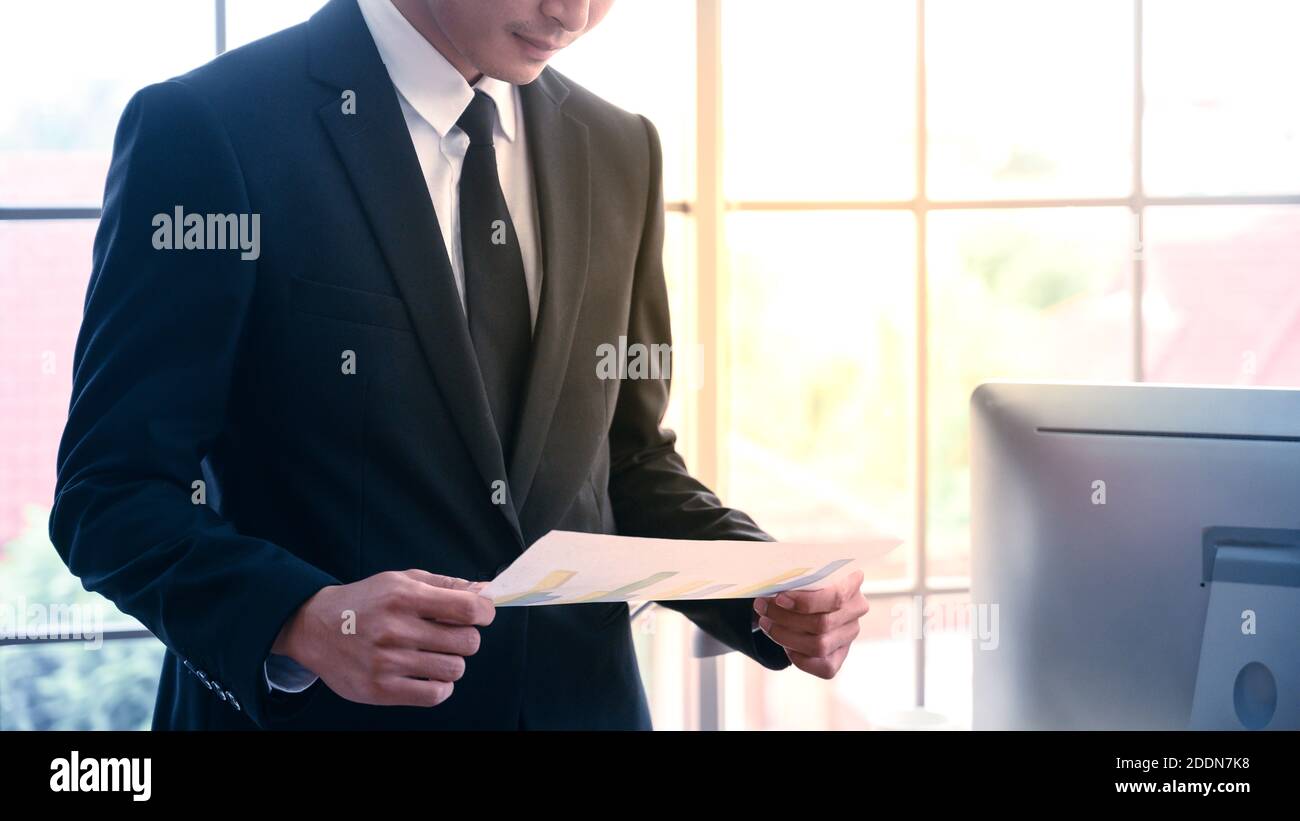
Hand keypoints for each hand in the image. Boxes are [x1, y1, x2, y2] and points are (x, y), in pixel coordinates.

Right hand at [272, 569, 494, 706]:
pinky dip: (441, 686)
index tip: (481, 615)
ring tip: (434, 654)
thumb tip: (486, 592)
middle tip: (450, 635)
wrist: (315, 628)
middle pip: (467, 642)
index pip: (468, 609)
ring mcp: (387, 662)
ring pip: (454, 669)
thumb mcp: (402, 580)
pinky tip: (429, 675)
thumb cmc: (367, 602)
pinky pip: (434, 695)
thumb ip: (446, 585)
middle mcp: (396, 629)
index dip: (485, 613)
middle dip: (467, 637)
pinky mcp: (380, 690)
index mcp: (404, 597)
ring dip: (452, 662)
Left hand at [752, 569, 867, 678]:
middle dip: (785, 618)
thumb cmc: (803, 581)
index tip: (779, 598)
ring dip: (785, 637)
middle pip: (822, 623)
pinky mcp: (841, 655)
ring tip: (766, 623)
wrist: (807, 598)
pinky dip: (798, 657)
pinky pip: (823, 667)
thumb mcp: (802, 573)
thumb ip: (795, 579)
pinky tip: (784, 644)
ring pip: (819, 646)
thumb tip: (770, 590)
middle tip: (762, 608)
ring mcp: (850, 634)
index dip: (805, 602)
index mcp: (852, 582)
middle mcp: (856, 609)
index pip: (835, 597)